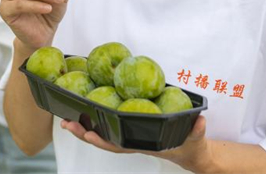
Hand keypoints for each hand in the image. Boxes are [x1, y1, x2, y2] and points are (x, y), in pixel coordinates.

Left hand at [60, 115, 209, 171]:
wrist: (192, 152)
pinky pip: (111, 127)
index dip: (103, 141)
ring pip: (104, 135)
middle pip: (104, 140)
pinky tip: (87, 112)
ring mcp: (131, 137)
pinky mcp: (131, 130)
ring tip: (66, 119)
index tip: (88, 134)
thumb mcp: (196, 138)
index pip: (120, 145)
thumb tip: (200, 122)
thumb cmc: (192, 146)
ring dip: (85, 128)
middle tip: (65, 123)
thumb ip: (197, 130)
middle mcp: (133, 141)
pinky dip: (97, 121)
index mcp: (144, 144)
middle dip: (84, 133)